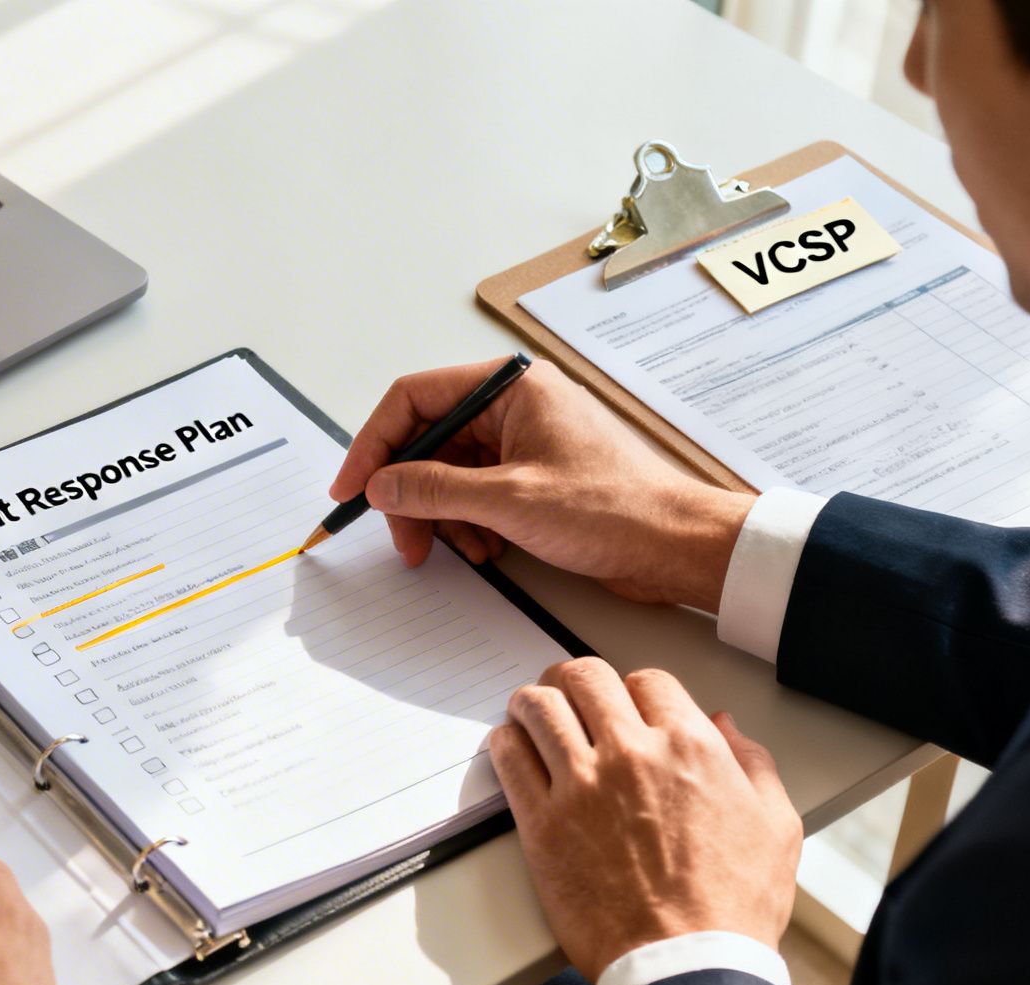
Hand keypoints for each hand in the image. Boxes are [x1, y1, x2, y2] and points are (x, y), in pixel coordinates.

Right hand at [331, 359, 755, 611]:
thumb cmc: (614, 509)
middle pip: (428, 440)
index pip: (415, 398)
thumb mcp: (509, 500)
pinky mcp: (533, 476)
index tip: (353, 489)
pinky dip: (468, 524)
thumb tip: (380, 483)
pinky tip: (487, 549)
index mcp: (510, 388)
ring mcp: (523, 441)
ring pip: (449, 473)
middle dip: (411, 493)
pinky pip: (476, 493)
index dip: (374, 444)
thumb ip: (434, 488)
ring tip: (461, 551)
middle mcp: (514, 406)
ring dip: (442, 516)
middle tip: (405, 540)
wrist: (676, 545)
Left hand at [488, 658, 800, 982]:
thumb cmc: (733, 908)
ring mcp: (580, 785)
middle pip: (585, 678)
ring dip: (532, 703)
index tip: (624, 706)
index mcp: (690, 747)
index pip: (646, 681)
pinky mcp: (541, 822)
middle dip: (574, 680)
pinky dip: (506, 742)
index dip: (634, 690)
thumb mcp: (775, 827)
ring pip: (539, 707)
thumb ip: (753, 765)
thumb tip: (725, 727)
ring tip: (530, 712)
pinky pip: (509, 757)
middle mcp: (631, 754)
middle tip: (567, 694)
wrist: (685, 965)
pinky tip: (511, 747)